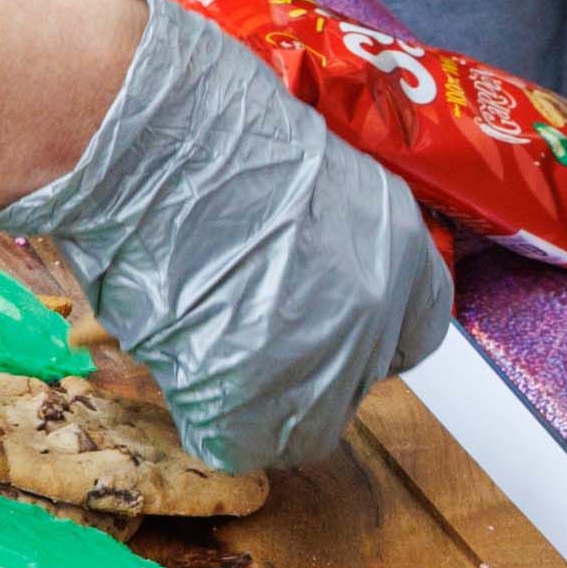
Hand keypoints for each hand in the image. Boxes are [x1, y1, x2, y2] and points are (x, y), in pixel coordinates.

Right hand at [0, 0, 450, 472]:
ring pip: (296, 422)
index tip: (325, 316)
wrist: (150, 144)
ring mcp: (318, 366)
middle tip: (250, 323)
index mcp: (400, 248)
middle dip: (307, 360)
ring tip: (202, 332)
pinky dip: (205, 412)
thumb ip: (328, 232)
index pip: (416, 327)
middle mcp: (374, 314)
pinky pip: (234, 438)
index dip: (367, 327)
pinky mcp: (253, 407)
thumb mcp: (306, 170)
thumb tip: (307, 265)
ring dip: (255, 393)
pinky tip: (179, 355)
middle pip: (353, 379)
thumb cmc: (210, 128)